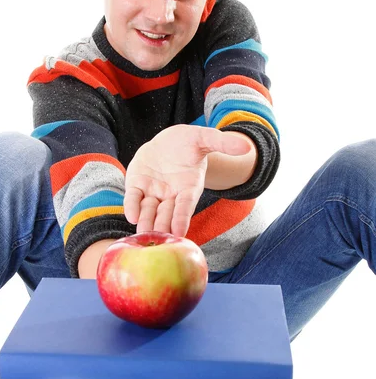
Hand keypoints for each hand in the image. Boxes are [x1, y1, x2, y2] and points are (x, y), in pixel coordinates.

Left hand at [124, 124, 252, 236]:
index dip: (182, 218)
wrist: (168, 142)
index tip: (180, 232)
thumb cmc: (189, 143)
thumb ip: (222, 143)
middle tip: (159, 239)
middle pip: (166, 214)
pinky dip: (132, 206)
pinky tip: (131, 215)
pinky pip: (134, 197)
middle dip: (162, 226)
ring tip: (143, 233)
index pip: (186, 206)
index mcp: (189, 188)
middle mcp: (171, 195)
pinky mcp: (137, 185)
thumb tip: (247, 146)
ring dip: (146, 221)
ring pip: (149, 210)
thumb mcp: (204, 138)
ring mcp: (153, 192)